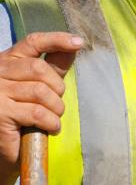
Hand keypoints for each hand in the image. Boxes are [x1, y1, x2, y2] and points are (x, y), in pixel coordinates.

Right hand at [0, 31, 82, 166]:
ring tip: (51, 119)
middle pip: (40, 69)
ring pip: (41, 92)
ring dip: (55, 108)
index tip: (78, 42)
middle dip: (57, 89)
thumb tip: (74, 46)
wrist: (3, 144)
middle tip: (55, 105)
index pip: (33, 42)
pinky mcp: (1, 114)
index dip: (56, 40)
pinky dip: (50, 122)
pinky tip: (48, 128)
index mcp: (8, 61)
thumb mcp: (37, 86)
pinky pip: (37, 113)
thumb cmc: (22, 113)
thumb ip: (53, 67)